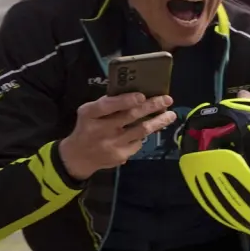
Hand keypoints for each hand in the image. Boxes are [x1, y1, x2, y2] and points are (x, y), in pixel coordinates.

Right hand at [58, 92, 175, 178]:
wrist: (79, 156)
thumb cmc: (88, 128)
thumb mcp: (89, 113)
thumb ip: (107, 104)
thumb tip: (136, 94)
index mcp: (89, 114)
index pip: (107, 106)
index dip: (125, 101)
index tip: (141, 96)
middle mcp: (100, 129)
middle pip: (130, 116)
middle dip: (151, 107)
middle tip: (167, 100)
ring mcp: (112, 144)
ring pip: (141, 130)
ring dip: (159, 122)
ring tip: (170, 115)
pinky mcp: (121, 155)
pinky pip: (138, 142)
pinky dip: (145, 134)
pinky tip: (151, 129)